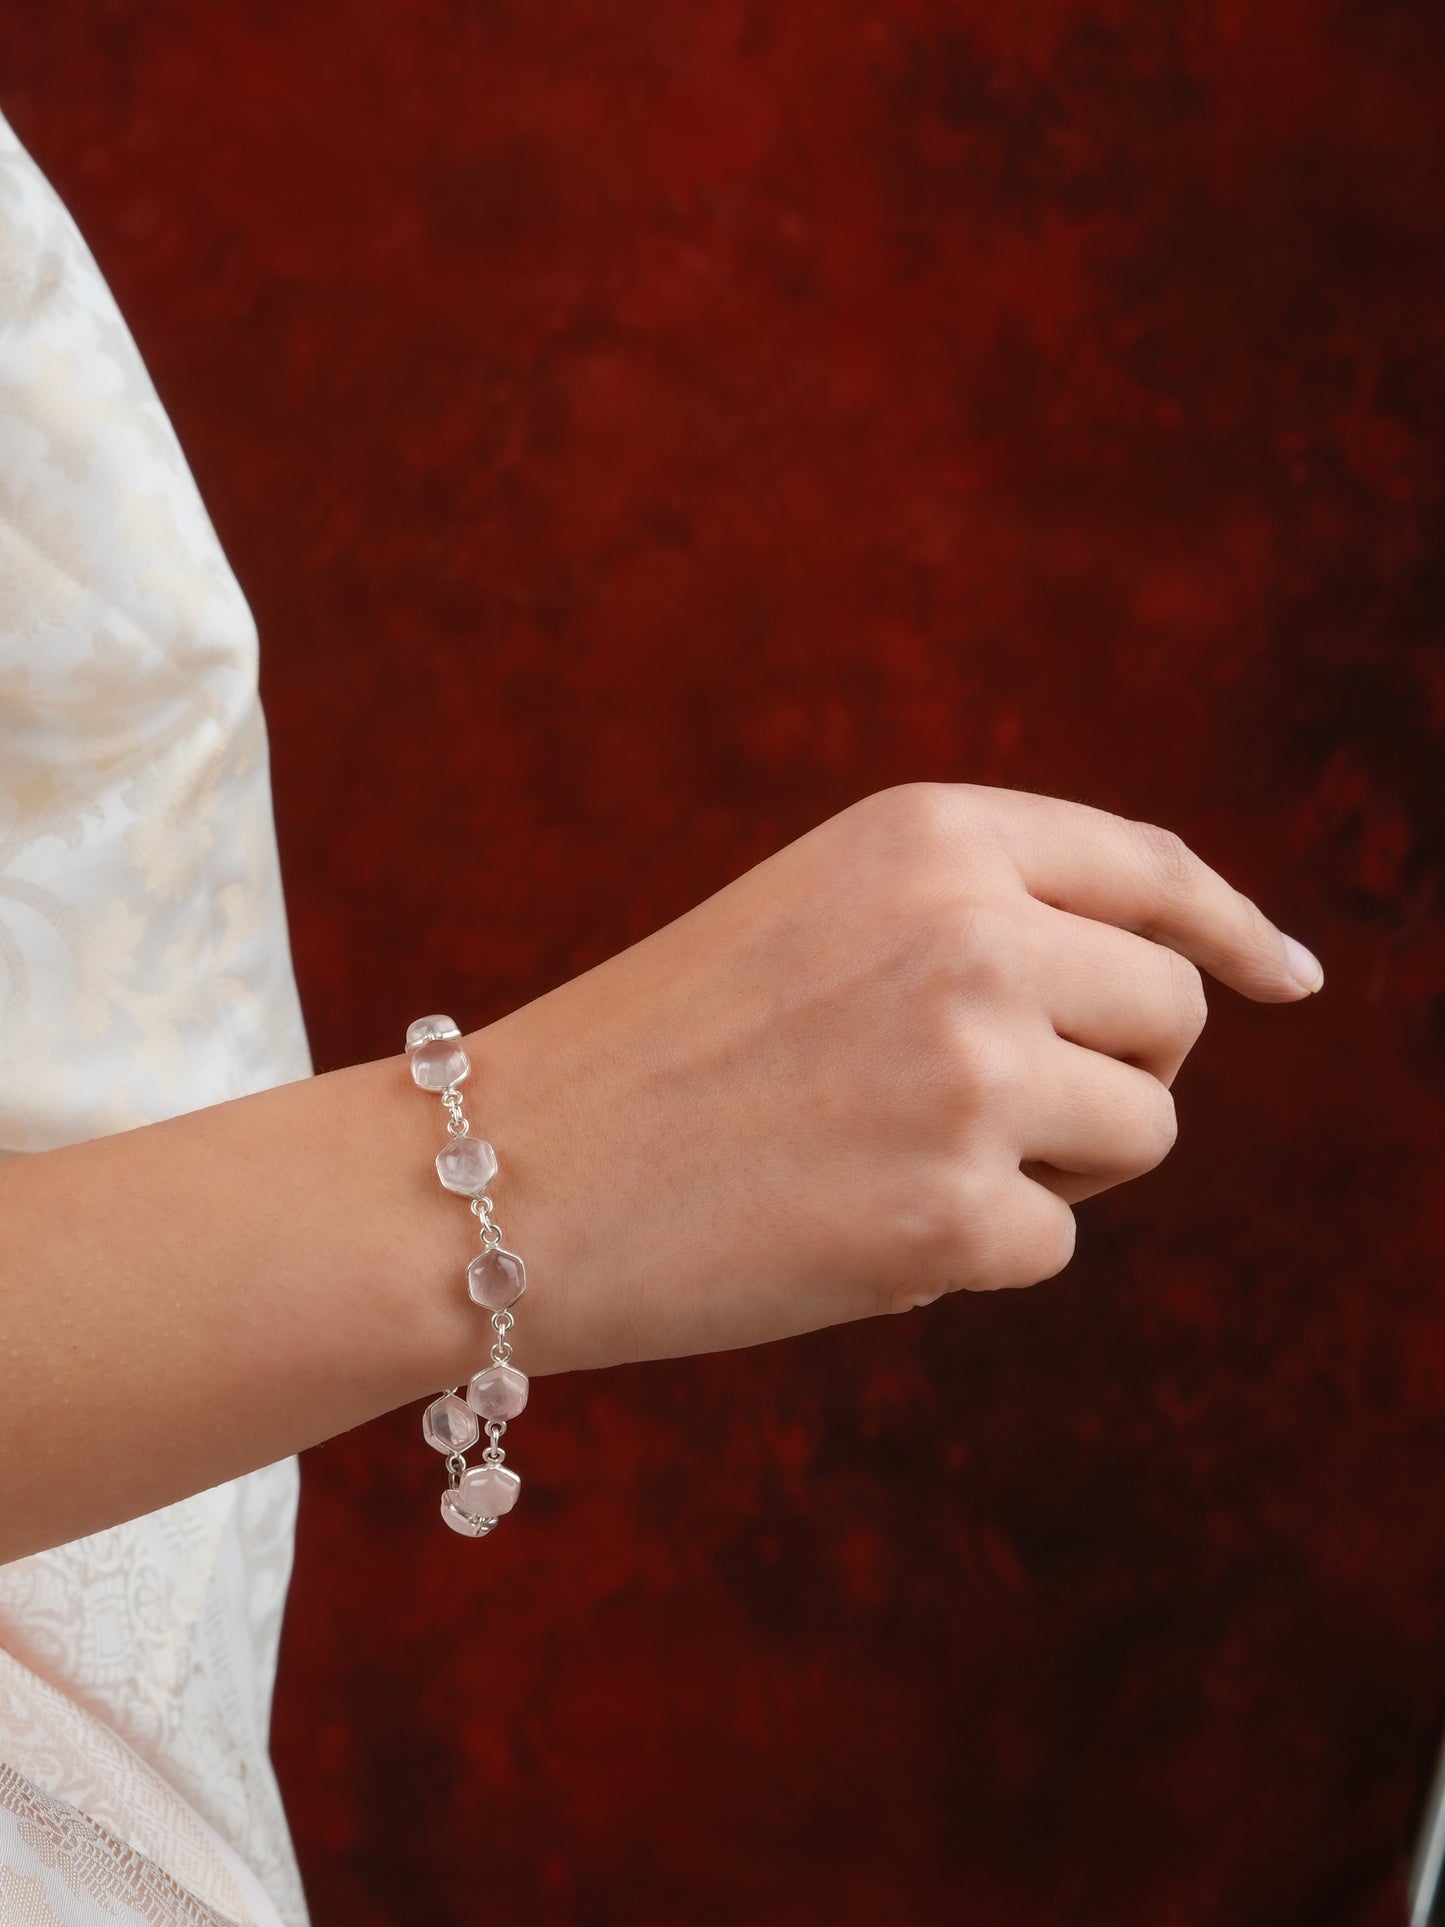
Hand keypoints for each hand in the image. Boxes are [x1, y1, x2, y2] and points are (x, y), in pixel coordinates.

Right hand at [477, 783, 1321, 1375]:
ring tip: (903, 1164)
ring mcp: (970, 1071)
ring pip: (1142, 1130)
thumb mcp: (824, 916)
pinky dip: (975, 1253)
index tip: (1286, 978)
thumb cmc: (663, 1048)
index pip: (1150, 869)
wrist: (508, 1166)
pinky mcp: (953, 1213)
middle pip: (1174, 1013)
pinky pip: (1053, 1241)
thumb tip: (1188, 986)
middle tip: (996, 1111)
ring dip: (1054, 1163)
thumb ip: (984, 920)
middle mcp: (972, 930)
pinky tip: (854, 1231)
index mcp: (931, 835)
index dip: (1231, 930)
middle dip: (1115, 1069)